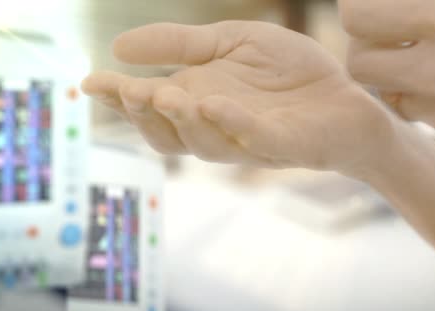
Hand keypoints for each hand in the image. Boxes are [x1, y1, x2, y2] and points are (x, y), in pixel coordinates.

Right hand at [82, 21, 393, 169]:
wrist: (345, 93)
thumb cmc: (289, 73)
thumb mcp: (231, 42)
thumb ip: (182, 44)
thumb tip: (119, 46)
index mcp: (199, 101)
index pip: (150, 107)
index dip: (118, 98)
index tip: (90, 83)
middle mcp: (218, 127)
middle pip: (169, 136)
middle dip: (145, 117)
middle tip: (128, 91)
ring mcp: (252, 139)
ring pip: (206, 144)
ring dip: (184, 122)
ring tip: (165, 96)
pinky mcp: (287, 144)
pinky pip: (257, 139)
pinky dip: (234, 123)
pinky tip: (215, 102)